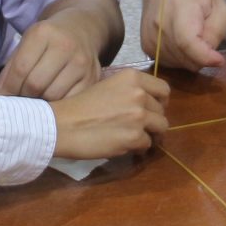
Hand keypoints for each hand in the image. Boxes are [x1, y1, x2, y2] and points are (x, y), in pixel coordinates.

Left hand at [0, 19, 101, 100]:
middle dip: (22, 97)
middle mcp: (65, 46)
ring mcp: (82, 62)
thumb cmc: (49, 39)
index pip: (20, 69)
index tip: (2, 97)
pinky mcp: (93, 77)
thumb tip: (0, 96)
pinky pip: (70, 101)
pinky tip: (51, 102)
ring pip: (53, 96)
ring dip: (39, 104)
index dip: (8, 88)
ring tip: (33, 102)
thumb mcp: (27, 43)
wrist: (82, 28)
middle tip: (17, 101)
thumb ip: (12, 67)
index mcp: (44, 33)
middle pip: (36, 84)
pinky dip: (58, 106)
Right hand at [52, 68, 169, 158]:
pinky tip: (124, 146)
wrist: (62, 125)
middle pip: (162, 111)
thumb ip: (128, 91)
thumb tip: (147, 105)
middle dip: (153, 121)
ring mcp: (139, 116)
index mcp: (132, 77)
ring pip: (161, 128)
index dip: (160, 101)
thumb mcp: (107, 86)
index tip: (152, 110)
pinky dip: (138, 148)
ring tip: (136, 139)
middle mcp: (139, 93)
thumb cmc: (79, 106)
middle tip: (140, 128)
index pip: (164, 89)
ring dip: (150, 135)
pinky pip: (147, 145)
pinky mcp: (134, 137)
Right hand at [143, 0, 225, 70]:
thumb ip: (217, 30)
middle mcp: (159, 26)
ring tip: (194, 38)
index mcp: (179, 9)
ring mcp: (149, 38)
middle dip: (202, 57)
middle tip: (206, 39)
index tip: (219, 60)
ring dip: (191, 59)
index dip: (205, 56)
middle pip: (185, 59)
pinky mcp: (145, 47)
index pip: (188, 43)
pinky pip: (168, 64)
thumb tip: (210, 57)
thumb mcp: (218, 3)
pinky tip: (182, 44)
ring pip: (178, 65)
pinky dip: (180, 59)